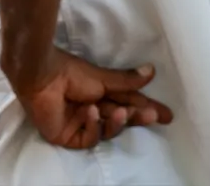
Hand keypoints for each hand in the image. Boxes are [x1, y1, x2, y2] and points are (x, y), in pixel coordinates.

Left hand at [17, 50, 173, 149]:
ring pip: (107, 131)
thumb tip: (151, 71)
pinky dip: (92, 125)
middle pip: (120, 118)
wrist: (42, 74)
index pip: (128, 104)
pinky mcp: (67, 136)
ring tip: (119, 111)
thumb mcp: (103, 78)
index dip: (147, 108)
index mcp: (99, 94)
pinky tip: (89, 112)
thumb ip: (126, 81)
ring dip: (116, 122)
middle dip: (137, 117)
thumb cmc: (69, 72)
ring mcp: (79, 124)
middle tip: (153, 116)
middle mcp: (91, 109)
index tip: (167, 115)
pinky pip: (88, 138)